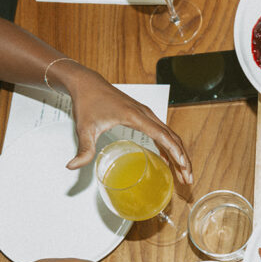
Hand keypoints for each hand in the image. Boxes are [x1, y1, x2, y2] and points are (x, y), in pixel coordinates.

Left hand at [63, 69, 192, 184]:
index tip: (182, 166)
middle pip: (173, 138)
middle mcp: (145, 114)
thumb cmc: (87, 101)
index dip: (175, 152)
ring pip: (171, 136)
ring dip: (180, 154)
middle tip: (187, 178)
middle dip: (183, 159)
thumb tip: (72, 166)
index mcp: (135, 116)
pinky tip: (170, 160)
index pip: (163, 136)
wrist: (86, 83)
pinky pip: (163, 133)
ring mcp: (146, 114)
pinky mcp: (143, 116)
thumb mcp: (84, 128)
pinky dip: (170, 147)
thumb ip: (83, 149)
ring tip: (183, 174)